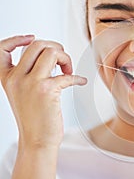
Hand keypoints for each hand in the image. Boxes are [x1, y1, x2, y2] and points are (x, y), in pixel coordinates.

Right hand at [0, 35, 86, 149]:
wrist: (37, 140)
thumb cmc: (34, 117)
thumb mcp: (22, 93)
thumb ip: (28, 74)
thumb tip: (49, 55)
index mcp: (8, 77)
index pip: (1, 49)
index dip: (16, 39)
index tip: (31, 38)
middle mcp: (16, 78)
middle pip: (37, 45)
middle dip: (54, 48)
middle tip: (61, 61)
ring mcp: (31, 83)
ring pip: (51, 52)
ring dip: (65, 57)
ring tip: (68, 70)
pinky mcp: (47, 91)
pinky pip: (67, 75)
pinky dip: (77, 77)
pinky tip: (80, 82)